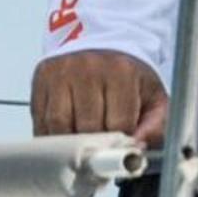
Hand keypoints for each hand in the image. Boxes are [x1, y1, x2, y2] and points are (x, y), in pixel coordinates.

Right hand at [32, 48, 167, 144]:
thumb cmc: (129, 76)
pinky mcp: (41, 79)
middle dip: (96, 145)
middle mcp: (88, 69)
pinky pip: (41, 120)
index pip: (118, 123)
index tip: (122, 144)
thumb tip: (138, 147)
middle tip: (102, 149)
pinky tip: (65, 137)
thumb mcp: (153, 96)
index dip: (121, 141)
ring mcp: (61, 73)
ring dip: (70, 143)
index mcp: (121, 72)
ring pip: (60, 126)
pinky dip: (51, 136)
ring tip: (84, 144)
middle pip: (88, 127)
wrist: (103, 46)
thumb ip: (156, 125)